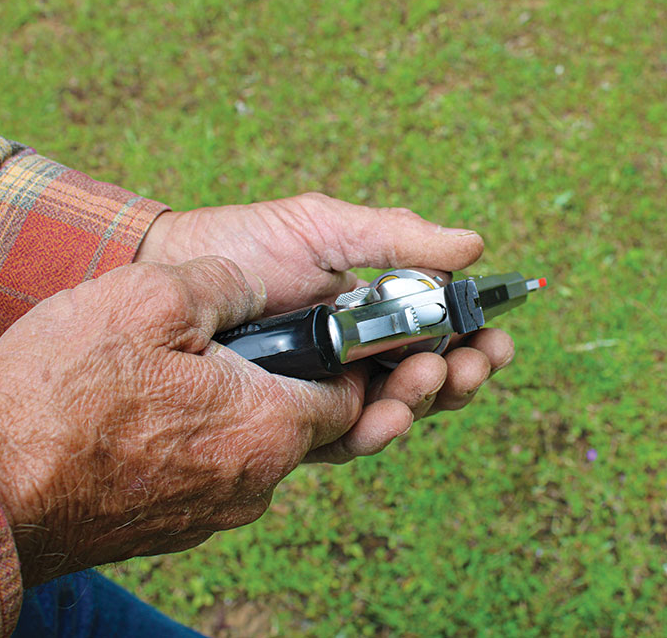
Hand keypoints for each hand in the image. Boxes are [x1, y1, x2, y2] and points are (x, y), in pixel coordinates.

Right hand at [0, 257, 396, 585]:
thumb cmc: (65, 394)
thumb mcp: (150, 298)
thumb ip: (226, 283)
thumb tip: (255, 283)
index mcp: (269, 426)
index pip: (350, 397)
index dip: (347, 359)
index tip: (328, 332)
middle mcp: (254, 482)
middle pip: (304, 425)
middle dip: (293, 382)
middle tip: (255, 344)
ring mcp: (212, 511)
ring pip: (255, 449)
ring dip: (241, 410)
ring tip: (196, 372)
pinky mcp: (172, 525)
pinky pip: (211, 473)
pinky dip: (202, 441)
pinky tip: (160, 411)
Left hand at [135, 193, 515, 461]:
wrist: (171, 269)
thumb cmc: (247, 243)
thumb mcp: (327, 228)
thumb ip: (396, 238)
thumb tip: (473, 244)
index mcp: (375, 313)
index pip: (440, 337)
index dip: (475, 343)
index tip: (496, 337)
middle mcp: (358, 358)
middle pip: (428, 382)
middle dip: (460, 377)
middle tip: (469, 363)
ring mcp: (327, 390)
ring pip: (394, 413)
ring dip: (423, 403)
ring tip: (427, 378)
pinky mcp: (293, 419)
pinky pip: (343, 439)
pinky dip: (373, 431)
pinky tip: (389, 415)